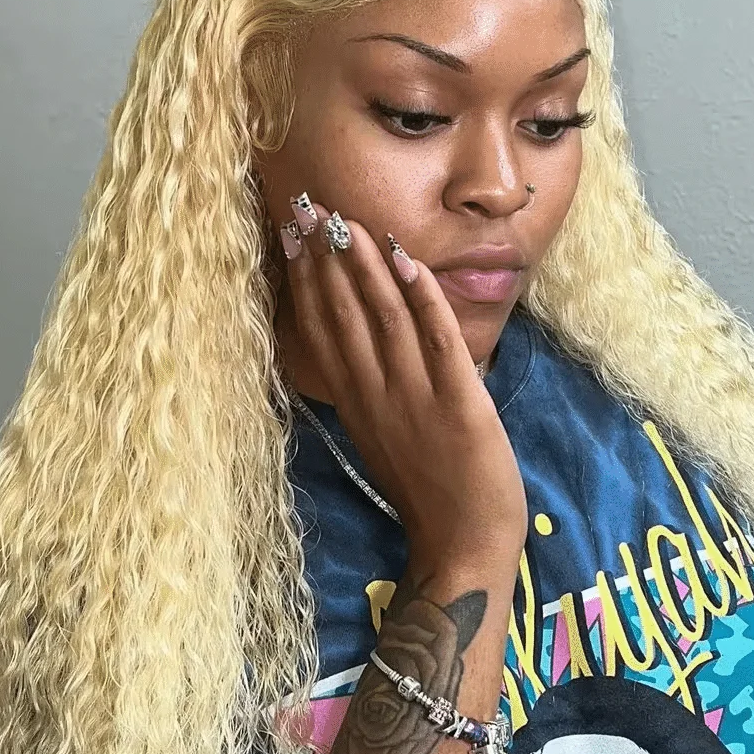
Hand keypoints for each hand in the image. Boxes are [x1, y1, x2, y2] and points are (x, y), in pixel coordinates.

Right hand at [280, 194, 528, 577]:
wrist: (462, 546)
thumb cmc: (427, 491)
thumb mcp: (381, 437)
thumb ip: (367, 390)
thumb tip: (354, 342)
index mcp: (356, 402)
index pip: (321, 329)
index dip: (304, 279)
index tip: (291, 236)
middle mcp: (375, 394)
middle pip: (343, 315)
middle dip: (325, 258)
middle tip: (308, 207)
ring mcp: (415, 397)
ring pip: (383, 318)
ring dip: (364, 266)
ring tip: (348, 220)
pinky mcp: (459, 403)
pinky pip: (437, 341)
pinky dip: (422, 297)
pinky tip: (407, 258)